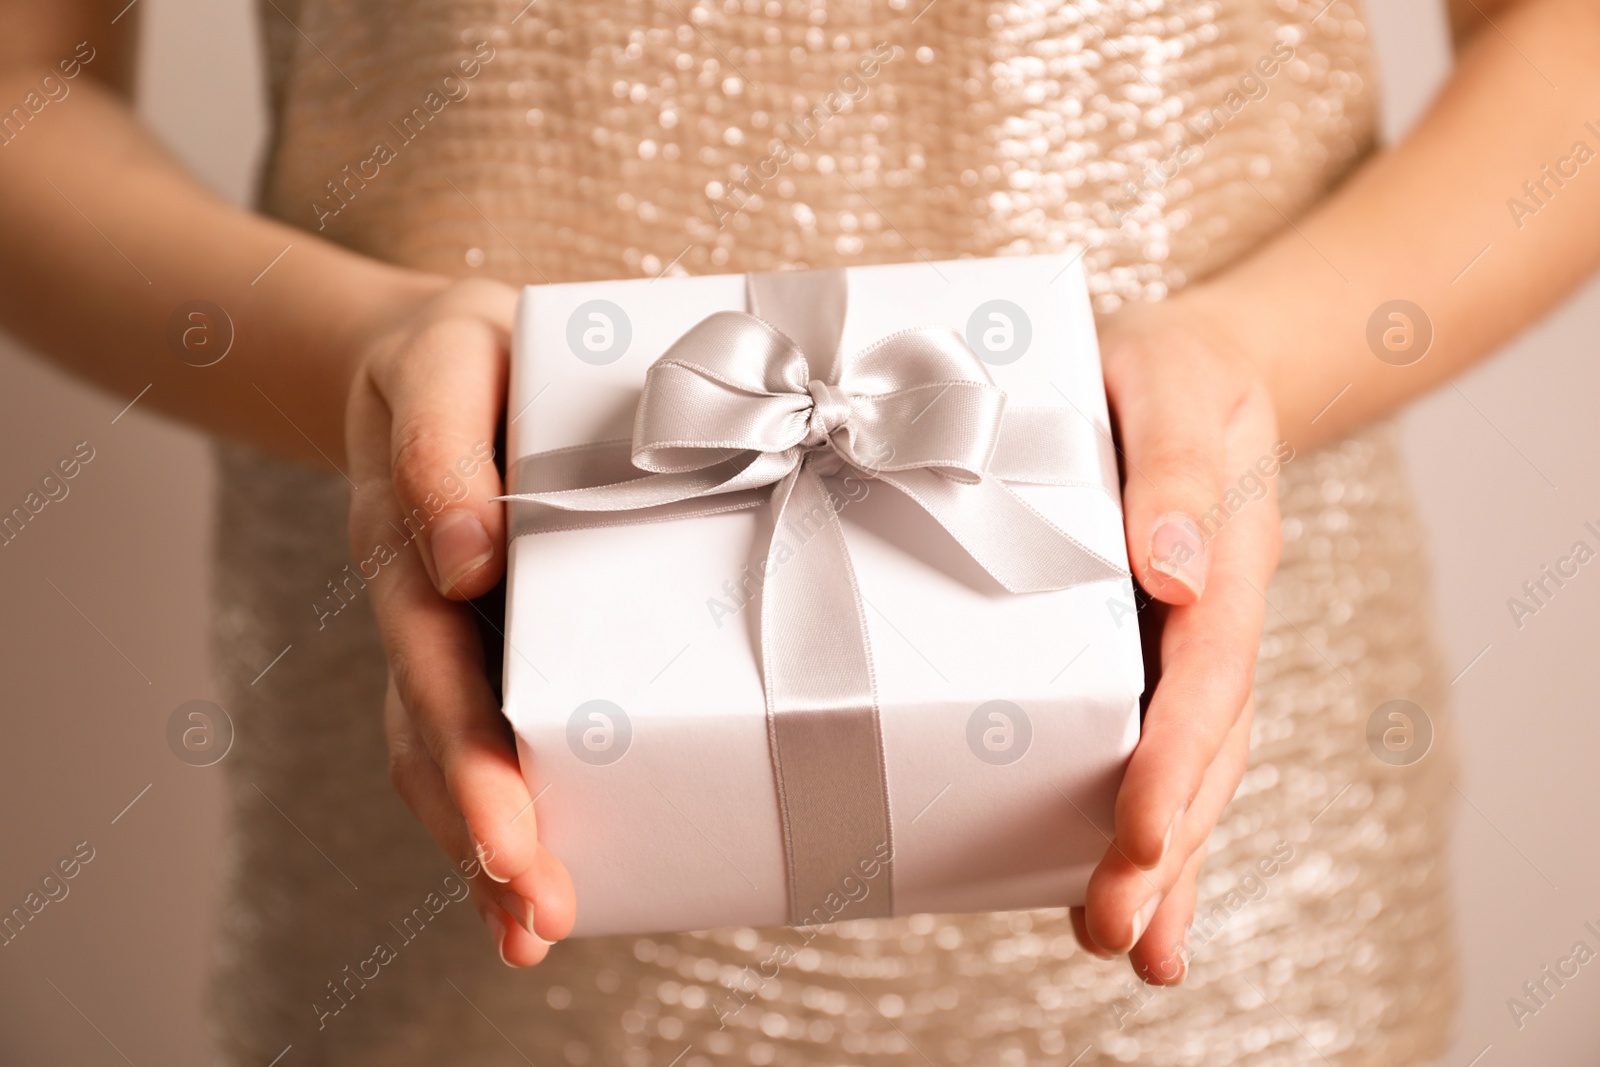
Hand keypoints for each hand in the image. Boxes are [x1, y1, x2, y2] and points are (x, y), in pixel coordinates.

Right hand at [345, 276, 574, 965]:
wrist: (449, 353)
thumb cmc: (470, 354)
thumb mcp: (451, 355)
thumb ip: (442, 442)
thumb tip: (464, 559)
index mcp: (410, 534)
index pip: (434, 658)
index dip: (469, 749)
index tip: (512, 828)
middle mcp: (422, 600)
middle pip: (438, 732)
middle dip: (486, 827)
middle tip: (536, 911)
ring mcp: (450, 630)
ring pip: (450, 752)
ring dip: (488, 847)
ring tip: (533, 929)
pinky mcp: (487, 643)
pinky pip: (483, 733)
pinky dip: (505, 811)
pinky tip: (532, 888)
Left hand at [1071, 294, 1284, 983]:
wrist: (1181, 366)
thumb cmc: (1169, 370)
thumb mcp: (1172, 383)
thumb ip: (1176, 469)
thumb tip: (1180, 575)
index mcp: (1228, 560)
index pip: (1206, 676)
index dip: (1172, 757)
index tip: (1137, 833)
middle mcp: (1212, 620)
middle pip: (1202, 749)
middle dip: (1162, 845)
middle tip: (1116, 929)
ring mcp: (1183, 645)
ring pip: (1186, 766)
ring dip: (1159, 860)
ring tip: (1122, 944)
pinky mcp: (1142, 652)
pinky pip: (1151, 741)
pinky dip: (1142, 817)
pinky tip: (1120, 884)